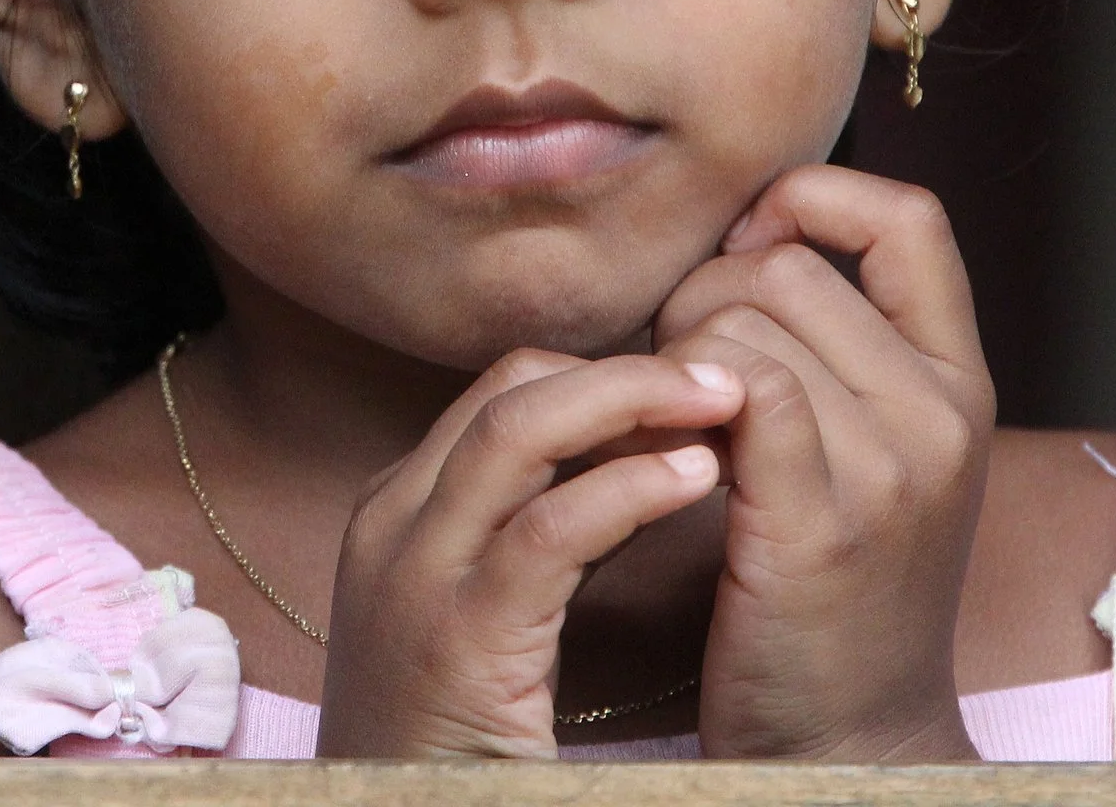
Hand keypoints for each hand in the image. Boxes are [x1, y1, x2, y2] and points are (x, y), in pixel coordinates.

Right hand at [315, 349, 743, 757]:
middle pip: (507, 389)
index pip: (500, 394)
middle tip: (719, 372)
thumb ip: (538, 542)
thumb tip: (639, 462)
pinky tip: (693, 480)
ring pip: (518, 430)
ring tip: (722, 401)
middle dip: (623, 369)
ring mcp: (414, 578)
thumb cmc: (449, 746)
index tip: (684, 394)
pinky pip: (549, 532)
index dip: (598, 376)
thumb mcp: (481, 619)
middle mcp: (393, 525)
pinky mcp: (458, 641)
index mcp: (397, 513)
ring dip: (631, 400)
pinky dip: (629, 489)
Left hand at [654, 164, 994, 761]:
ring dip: (675, 357)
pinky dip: (678, 401)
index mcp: (959, 382)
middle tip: (682, 378)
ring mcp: (893, 469)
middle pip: (787, 267)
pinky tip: (672, 454)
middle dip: (703, 299)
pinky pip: (739, 387)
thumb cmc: (829, 582)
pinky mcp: (823, 522)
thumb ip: (834, 346)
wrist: (849, 737)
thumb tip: (743, 233)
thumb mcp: (868, 448)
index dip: (808, 203)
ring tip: (677, 426)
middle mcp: (942, 414)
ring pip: (744, 319)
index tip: (745, 254)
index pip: (907, 217)